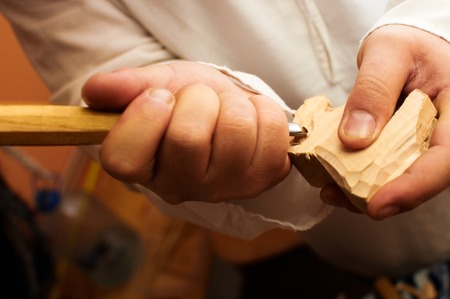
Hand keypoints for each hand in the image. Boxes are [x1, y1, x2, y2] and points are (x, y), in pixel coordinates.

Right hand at [82, 61, 290, 203]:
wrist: (225, 108)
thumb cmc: (186, 100)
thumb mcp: (153, 85)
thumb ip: (125, 87)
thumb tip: (95, 91)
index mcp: (142, 168)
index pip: (125, 160)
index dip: (144, 118)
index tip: (160, 97)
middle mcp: (181, 187)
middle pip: (187, 138)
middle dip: (198, 100)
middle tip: (200, 101)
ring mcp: (225, 188)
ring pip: (235, 131)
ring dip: (233, 104)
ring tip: (226, 110)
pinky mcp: (263, 179)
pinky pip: (272, 131)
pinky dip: (264, 111)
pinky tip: (252, 120)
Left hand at [321, 25, 449, 218]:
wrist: (408, 47)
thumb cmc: (408, 44)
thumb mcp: (389, 53)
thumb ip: (373, 91)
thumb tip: (354, 138)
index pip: (446, 159)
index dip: (414, 187)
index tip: (377, 204)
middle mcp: (445, 135)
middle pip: (421, 178)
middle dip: (381, 196)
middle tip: (337, 195)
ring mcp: (424, 144)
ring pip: (401, 179)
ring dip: (365, 191)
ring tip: (329, 189)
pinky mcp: (403, 148)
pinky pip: (385, 168)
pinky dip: (359, 176)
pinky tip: (333, 176)